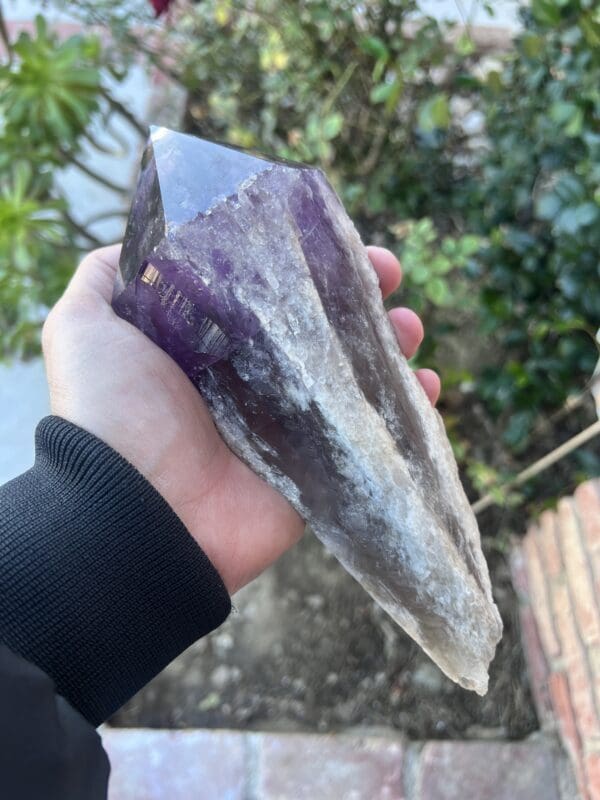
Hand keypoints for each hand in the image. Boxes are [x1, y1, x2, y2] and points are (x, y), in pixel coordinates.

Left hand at [43, 244, 439, 593]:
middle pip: (322, 330)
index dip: (306, 264)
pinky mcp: (315, 473)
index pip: (272, 292)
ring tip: (410, 325)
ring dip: (391, 347)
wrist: (134, 512)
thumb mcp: (84, 325)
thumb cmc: (111, 412)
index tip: (336, 237)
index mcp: (211, 345)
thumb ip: (107, 276)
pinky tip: (428, 387)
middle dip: (360, 297)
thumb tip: (145, 239)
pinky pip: (372, 440)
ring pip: (354, 378)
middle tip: (388, 274)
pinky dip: (409, 414)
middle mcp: (253, 383)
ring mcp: (288, 429)